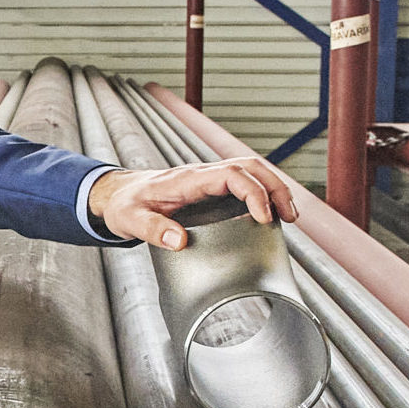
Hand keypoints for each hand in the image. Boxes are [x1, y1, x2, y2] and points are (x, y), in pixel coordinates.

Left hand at [89, 158, 298, 249]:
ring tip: (290, 215)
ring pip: (251, 171)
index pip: (231, 174)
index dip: (254, 192)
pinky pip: (243, 182)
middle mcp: (202, 174)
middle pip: (250, 166)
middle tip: (290, 216)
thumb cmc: (125, 205)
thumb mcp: (130, 221)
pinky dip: (263, 193)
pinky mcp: (211, 188)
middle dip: (275, 187)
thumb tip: (179, 242)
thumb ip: (152, 230)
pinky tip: (272, 214)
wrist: (118, 194)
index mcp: (188, 179)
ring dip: (274, 188)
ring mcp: (208, 179)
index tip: (265, 218)